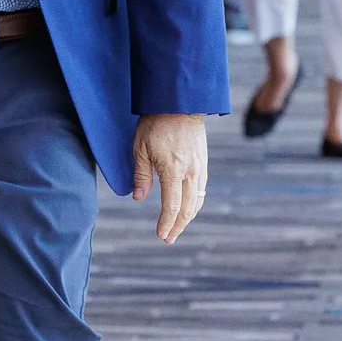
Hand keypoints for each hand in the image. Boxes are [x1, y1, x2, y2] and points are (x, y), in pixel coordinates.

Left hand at [131, 113, 208, 242]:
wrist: (180, 101)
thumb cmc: (156, 123)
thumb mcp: (140, 148)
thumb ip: (141, 175)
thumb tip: (139, 198)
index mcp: (173, 169)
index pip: (172, 205)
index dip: (166, 223)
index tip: (161, 235)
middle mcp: (190, 171)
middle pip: (188, 208)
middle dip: (178, 226)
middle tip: (169, 239)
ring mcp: (200, 165)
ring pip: (198, 199)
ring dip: (188, 217)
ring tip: (178, 227)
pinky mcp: (203, 160)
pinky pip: (201, 187)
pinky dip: (195, 202)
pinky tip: (188, 205)